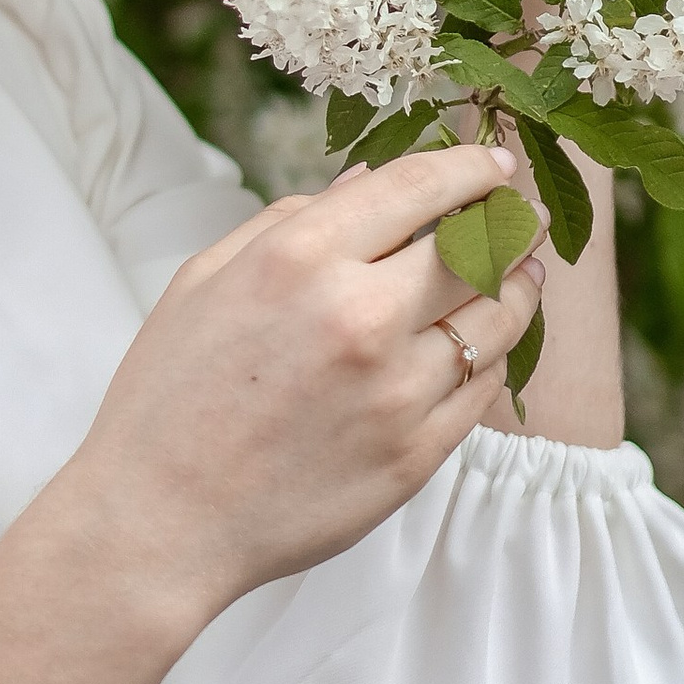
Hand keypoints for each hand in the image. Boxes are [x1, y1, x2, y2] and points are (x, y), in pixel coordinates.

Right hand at [76, 142, 545, 631]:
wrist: (160, 520)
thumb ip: (284, 221)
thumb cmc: (169, 396)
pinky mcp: (416, 455)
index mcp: (300, 258)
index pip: (418, 187)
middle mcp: (359, 316)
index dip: (469, 166)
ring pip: (495, 320)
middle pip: (474, 247)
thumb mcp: (204, 281)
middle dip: (507, 222)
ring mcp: (396, 391)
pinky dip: (491, 358)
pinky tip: (482, 346)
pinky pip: (482, 389)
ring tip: (523, 275)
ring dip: (518, 288)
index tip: (493, 163)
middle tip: (520, 217)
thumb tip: (363, 184)